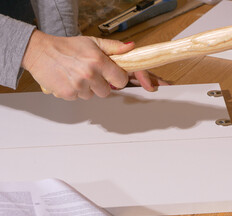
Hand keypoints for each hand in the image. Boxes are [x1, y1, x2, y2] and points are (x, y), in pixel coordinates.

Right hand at [22, 30, 164, 99]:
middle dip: (101, 85)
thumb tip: (131, 48)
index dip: (118, 78)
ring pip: (92, 96)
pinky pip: (79, 98)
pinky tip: (69, 80)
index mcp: (98, 61)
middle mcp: (89, 74)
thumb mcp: (93, 42)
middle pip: (107, 92)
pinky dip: (75, 92)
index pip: (121, 80)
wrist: (40, 51)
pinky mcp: (68, 94)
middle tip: (91, 75)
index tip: (112, 75)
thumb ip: (114, 47)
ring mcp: (78, 85)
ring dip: (87, 89)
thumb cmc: (67, 46)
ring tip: (78, 75)